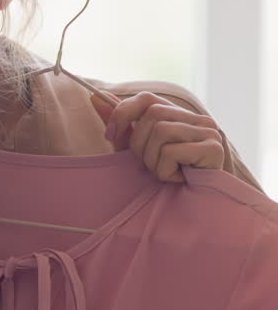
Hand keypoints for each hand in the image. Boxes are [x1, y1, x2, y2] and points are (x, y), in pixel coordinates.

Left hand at [90, 90, 224, 183]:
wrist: (195, 212)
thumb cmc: (167, 180)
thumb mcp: (137, 150)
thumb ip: (120, 125)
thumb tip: (95, 97)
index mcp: (180, 117)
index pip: (147, 98)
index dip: (123, 113)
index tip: (111, 136)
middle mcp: (198, 119)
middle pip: (153, 115)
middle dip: (139, 144)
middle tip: (149, 166)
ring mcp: (209, 132)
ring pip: (161, 131)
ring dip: (153, 160)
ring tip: (165, 174)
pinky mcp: (213, 149)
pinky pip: (171, 152)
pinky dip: (165, 171)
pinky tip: (178, 180)